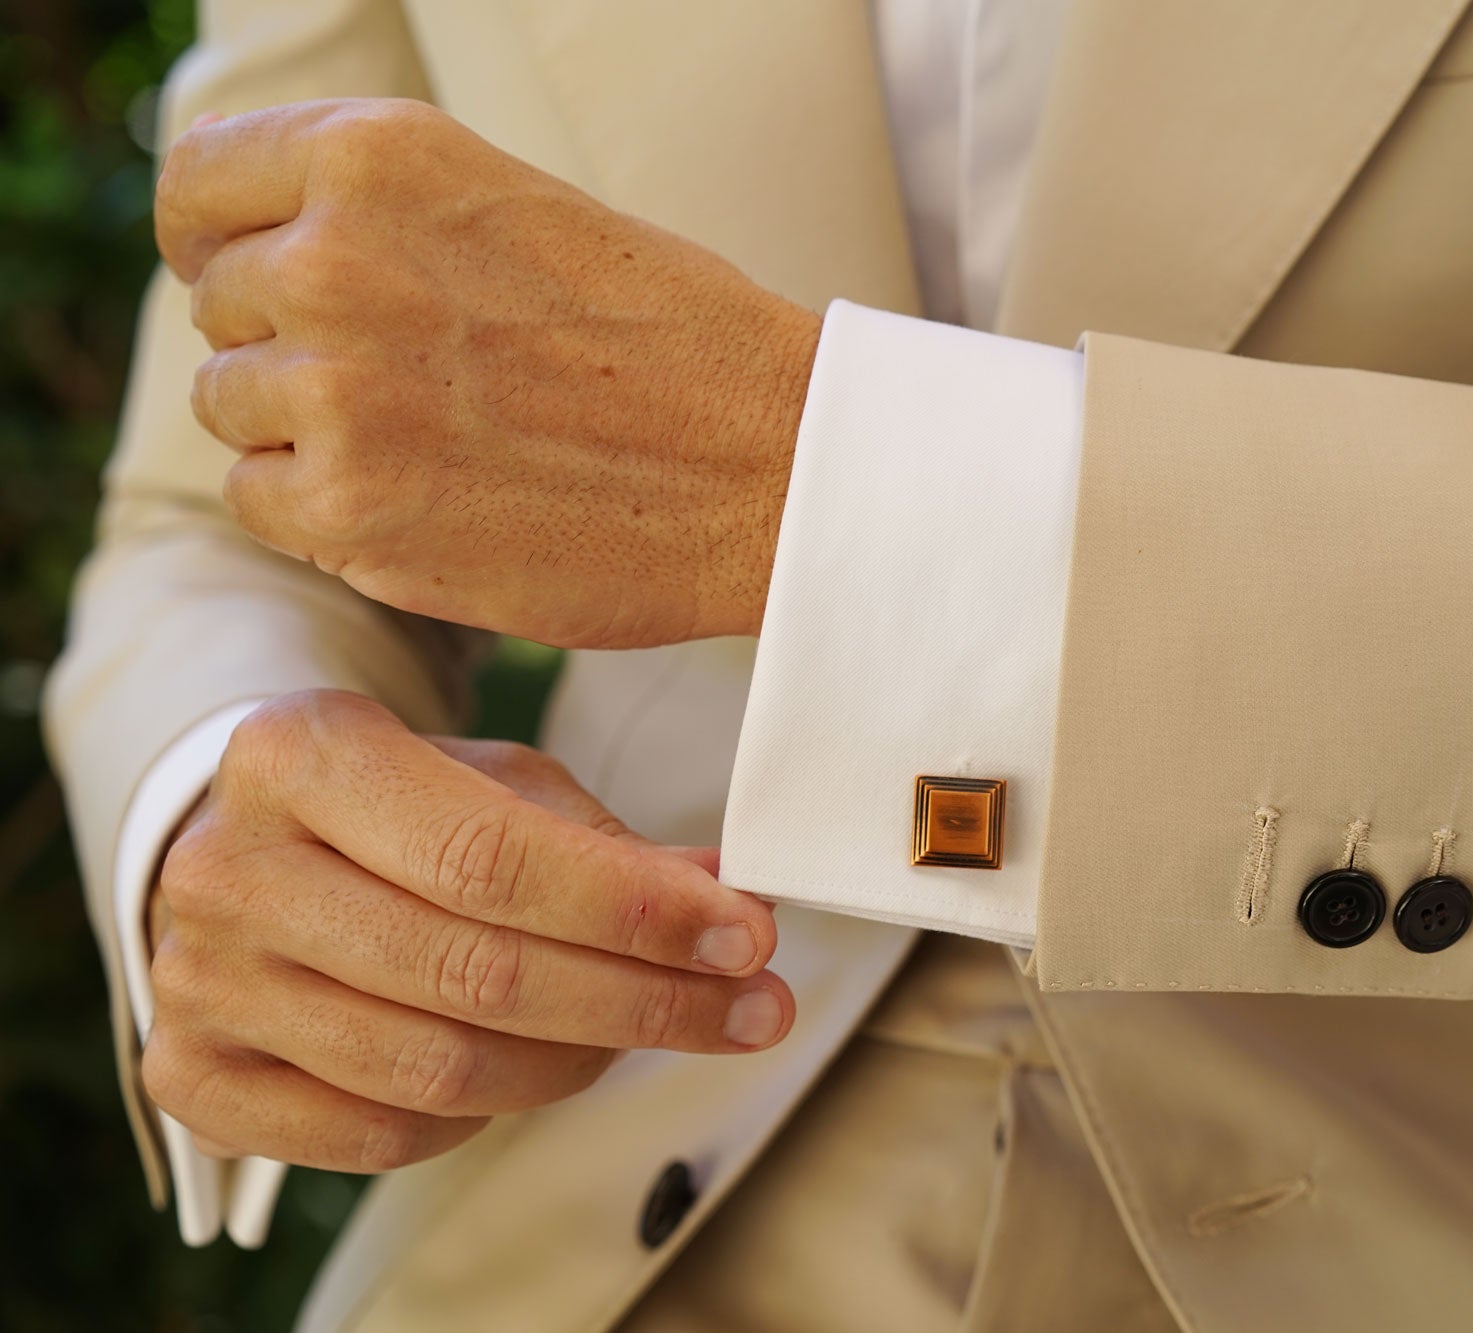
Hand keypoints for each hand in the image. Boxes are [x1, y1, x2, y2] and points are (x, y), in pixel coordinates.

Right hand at [141, 690, 791, 1172]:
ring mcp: (199, 983)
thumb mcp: (493, 783)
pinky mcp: (196, 1078)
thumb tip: (730, 901)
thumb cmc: (392, 808)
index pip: (490, 856)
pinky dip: (489, 1115)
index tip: (747, 936)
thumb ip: (605, 843)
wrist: (244, 852)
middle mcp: (229, 868)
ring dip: (583, 1061)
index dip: (633, 910)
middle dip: (643, 1000)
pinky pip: (383, 1135)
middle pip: (473, 972)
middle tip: (752, 1007)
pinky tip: (548, 1067)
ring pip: (437, 1067)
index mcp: (300, 752)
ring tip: (659, 1030)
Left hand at [157, 99, 820, 648]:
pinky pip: (260, 502)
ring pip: (232, 407)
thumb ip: (381, 217)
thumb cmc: (673, 342)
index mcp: (380, 155)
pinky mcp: (349, 508)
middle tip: (415, 384)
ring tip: (435, 443)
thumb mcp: (519, 210)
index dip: (224, 241)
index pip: (198, 185)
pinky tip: (425, 499)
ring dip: (307, 432)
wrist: (771, 467)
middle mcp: (334, 256)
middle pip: (222, 304)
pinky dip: (324, 512)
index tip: (263, 282)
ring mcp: (334, 387)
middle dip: (293, 343)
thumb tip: (260, 257)